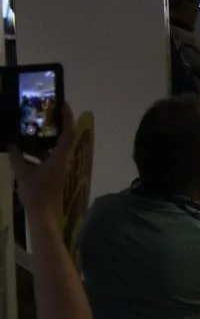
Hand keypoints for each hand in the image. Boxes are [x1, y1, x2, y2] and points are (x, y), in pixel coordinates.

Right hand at [9, 103, 74, 221]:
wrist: (42, 213)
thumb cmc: (35, 192)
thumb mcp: (22, 173)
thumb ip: (17, 157)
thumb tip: (11, 145)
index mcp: (59, 157)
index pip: (68, 133)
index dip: (67, 118)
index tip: (63, 104)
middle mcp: (63, 160)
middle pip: (63, 137)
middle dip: (56, 124)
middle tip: (45, 113)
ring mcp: (59, 167)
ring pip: (54, 148)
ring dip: (45, 139)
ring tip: (31, 129)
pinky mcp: (54, 173)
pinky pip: (48, 156)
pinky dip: (39, 151)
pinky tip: (24, 149)